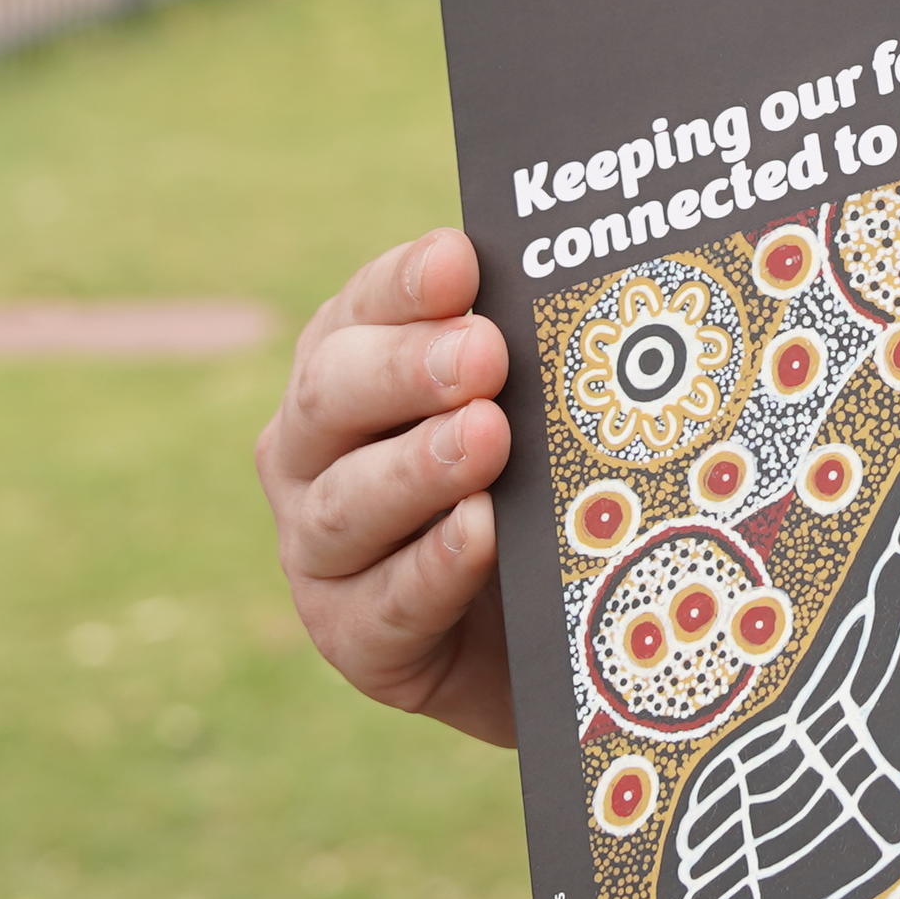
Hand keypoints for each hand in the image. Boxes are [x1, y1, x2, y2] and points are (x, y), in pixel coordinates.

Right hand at [256, 227, 517, 744]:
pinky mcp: (353, 636)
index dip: (406, 284)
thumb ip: (533, 347)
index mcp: (346, 363)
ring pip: (348, 500)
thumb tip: (588, 279)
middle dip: (408, 369)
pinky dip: (435, 565)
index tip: (460, 262)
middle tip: (484, 353)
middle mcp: (310, 450)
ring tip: (486, 437)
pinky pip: (387, 602)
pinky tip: (482, 532)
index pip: (361, 307)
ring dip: (418, 466)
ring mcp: (319, 548)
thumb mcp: (535, 405)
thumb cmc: (534, 481)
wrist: (543, 625)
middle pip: (332, 394)